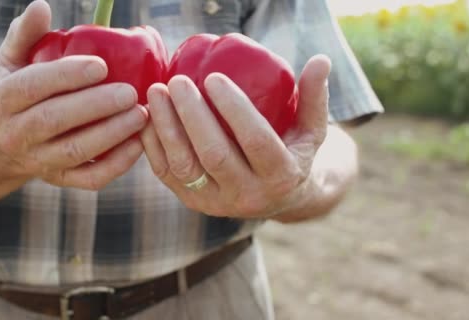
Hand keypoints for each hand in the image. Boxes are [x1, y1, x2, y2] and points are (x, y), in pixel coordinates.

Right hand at [0, 0, 146, 189]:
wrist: (6, 145)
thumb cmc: (19, 93)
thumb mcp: (12, 62)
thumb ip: (26, 35)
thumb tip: (42, 6)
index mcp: (1, 100)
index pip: (33, 86)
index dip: (67, 75)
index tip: (101, 65)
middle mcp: (15, 134)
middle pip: (54, 120)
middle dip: (95, 106)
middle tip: (131, 92)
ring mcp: (38, 162)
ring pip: (75, 151)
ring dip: (112, 134)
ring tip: (141, 115)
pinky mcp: (61, 180)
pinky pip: (90, 178)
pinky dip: (117, 164)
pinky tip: (139, 143)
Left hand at [141, 55, 330, 217]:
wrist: (277, 199)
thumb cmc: (293, 154)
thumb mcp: (312, 131)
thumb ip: (314, 98)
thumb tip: (321, 60)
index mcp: (280, 177)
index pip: (255, 141)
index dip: (234, 109)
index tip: (214, 77)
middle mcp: (247, 196)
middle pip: (214, 155)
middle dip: (192, 116)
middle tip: (177, 81)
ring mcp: (216, 203)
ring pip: (185, 166)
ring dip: (166, 127)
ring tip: (156, 93)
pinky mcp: (192, 202)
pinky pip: (166, 173)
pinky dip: (153, 143)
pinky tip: (147, 115)